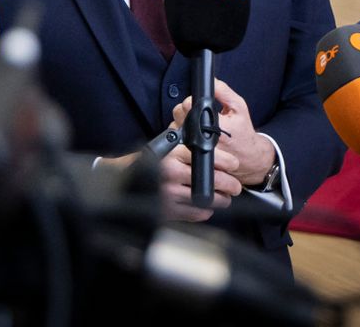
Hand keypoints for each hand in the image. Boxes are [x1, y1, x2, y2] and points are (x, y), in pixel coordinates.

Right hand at [99, 144, 242, 222]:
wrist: (123, 177)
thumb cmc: (149, 159)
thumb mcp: (168, 145)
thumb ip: (187, 146)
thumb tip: (214, 146)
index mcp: (173, 153)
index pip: (208, 157)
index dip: (226, 162)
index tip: (235, 165)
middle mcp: (171, 173)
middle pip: (212, 180)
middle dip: (230, 183)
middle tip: (236, 185)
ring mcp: (169, 193)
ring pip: (207, 199)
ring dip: (221, 199)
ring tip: (226, 198)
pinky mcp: (167, 210)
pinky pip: (196, 213)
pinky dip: (206, 211)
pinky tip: (207, 207)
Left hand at [172, 78, 276, 187]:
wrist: (247, 156)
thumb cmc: (242, 130)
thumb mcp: (238, 106)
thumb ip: (223, 91)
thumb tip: (210, 80)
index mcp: (216, 126)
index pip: (189, 106)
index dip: (192, 100)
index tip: (198, 102)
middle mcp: (203, 139)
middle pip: (179, 113)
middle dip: (186, 109)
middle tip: (199, 112)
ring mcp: (195, 148)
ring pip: (175, 125)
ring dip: (183, 121)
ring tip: (198, 123)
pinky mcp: (190, 154)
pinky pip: (177, 138)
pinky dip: (182, 132)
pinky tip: (195, 132)